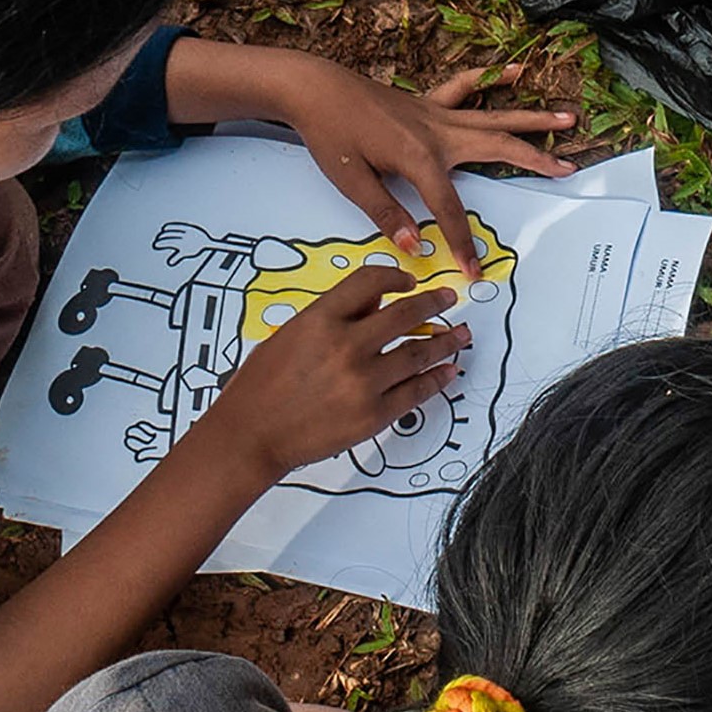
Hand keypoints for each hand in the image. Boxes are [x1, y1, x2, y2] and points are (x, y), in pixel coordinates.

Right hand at [194, 265, 464, 479]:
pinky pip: (418, 391)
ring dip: (446, 341)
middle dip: (433, 304)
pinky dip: (438, 378)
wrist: (251, 434)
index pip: (370, 282)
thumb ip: (332, 317)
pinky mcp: (375, 414)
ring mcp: (364, 381)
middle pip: (405, 314)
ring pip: (419, 352)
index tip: (409, 282)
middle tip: (447, 299)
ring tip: (460, 335)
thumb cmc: (261, 387)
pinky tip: (448, 370)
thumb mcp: (290, 335)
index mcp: (320, 319)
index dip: (395, 277)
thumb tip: (374, 302)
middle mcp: (346, 346)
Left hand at [268, 59, 577, 273]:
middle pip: (498, 148)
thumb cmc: (329, 133)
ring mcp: (437, 114)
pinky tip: (517, 71)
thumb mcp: (351, 180)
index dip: (462, 242)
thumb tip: (414, 246)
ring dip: (533, 118)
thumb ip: (386, 213)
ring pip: (494, 117)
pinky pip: (466, 89)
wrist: (313, 88)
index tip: (474, 271)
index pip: (449, 208)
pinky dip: (492, 79)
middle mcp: (438, 133)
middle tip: (569, 169)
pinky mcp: (427, 103)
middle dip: (535, 160)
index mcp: (420, 158)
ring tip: (568, 117)